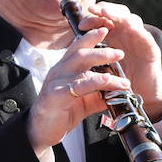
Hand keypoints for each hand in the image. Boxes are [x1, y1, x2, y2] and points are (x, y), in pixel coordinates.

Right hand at [26, 27, 129, 148]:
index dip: (91, 37)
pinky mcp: (56, 96)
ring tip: (121, 69)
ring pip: (80, 66)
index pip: (77, 47)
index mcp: (64, 69)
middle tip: (120, 52)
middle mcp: (59, 71)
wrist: (40, 132)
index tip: (106, 29)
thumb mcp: (84, 101)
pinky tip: (108, 83)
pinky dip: (96, 83)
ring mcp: (56, 82)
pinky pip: (78, 86)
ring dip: (102, 64)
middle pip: (80, 53)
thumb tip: (119, 92)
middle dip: (102, 50)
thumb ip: (99, 94)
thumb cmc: (61, 113)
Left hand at [80, 2, 161, 119]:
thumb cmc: (122, 79)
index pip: (106, 19)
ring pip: (131, 20)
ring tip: (106, 12)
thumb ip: (95, 53)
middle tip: (93, 10)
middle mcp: (128, 35)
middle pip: (118, 14)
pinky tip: (129, 26)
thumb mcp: (104, 65)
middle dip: (105, 10)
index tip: (81, 24)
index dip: (94, 17)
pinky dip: (137, 30)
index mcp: (116, 36)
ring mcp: (141, 41)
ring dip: (118, 15)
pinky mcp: (152, 50)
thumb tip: (75, 44)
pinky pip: (145, 37)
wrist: (142, 96)